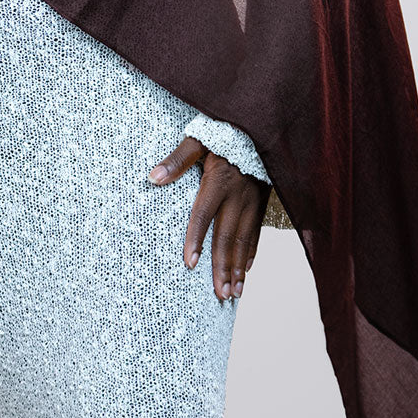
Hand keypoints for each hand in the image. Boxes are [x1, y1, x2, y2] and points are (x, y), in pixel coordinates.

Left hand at [148, 136, 270, 301]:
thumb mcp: (199, 138)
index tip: (190, 263)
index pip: (204, 215)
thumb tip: (153, 177)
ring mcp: (253, 199)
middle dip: (222, 266)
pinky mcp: (263, 199)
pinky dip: (252, 252)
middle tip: (219, 294)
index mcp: (219, 180)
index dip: (196, 239)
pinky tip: (246, 269)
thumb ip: (178, 159)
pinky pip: (257, 230)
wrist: (261, 124)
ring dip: (238, 268)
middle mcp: (238, 194)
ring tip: (233, 293)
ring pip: (244, 239)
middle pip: (227, 235)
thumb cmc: (225, 129)